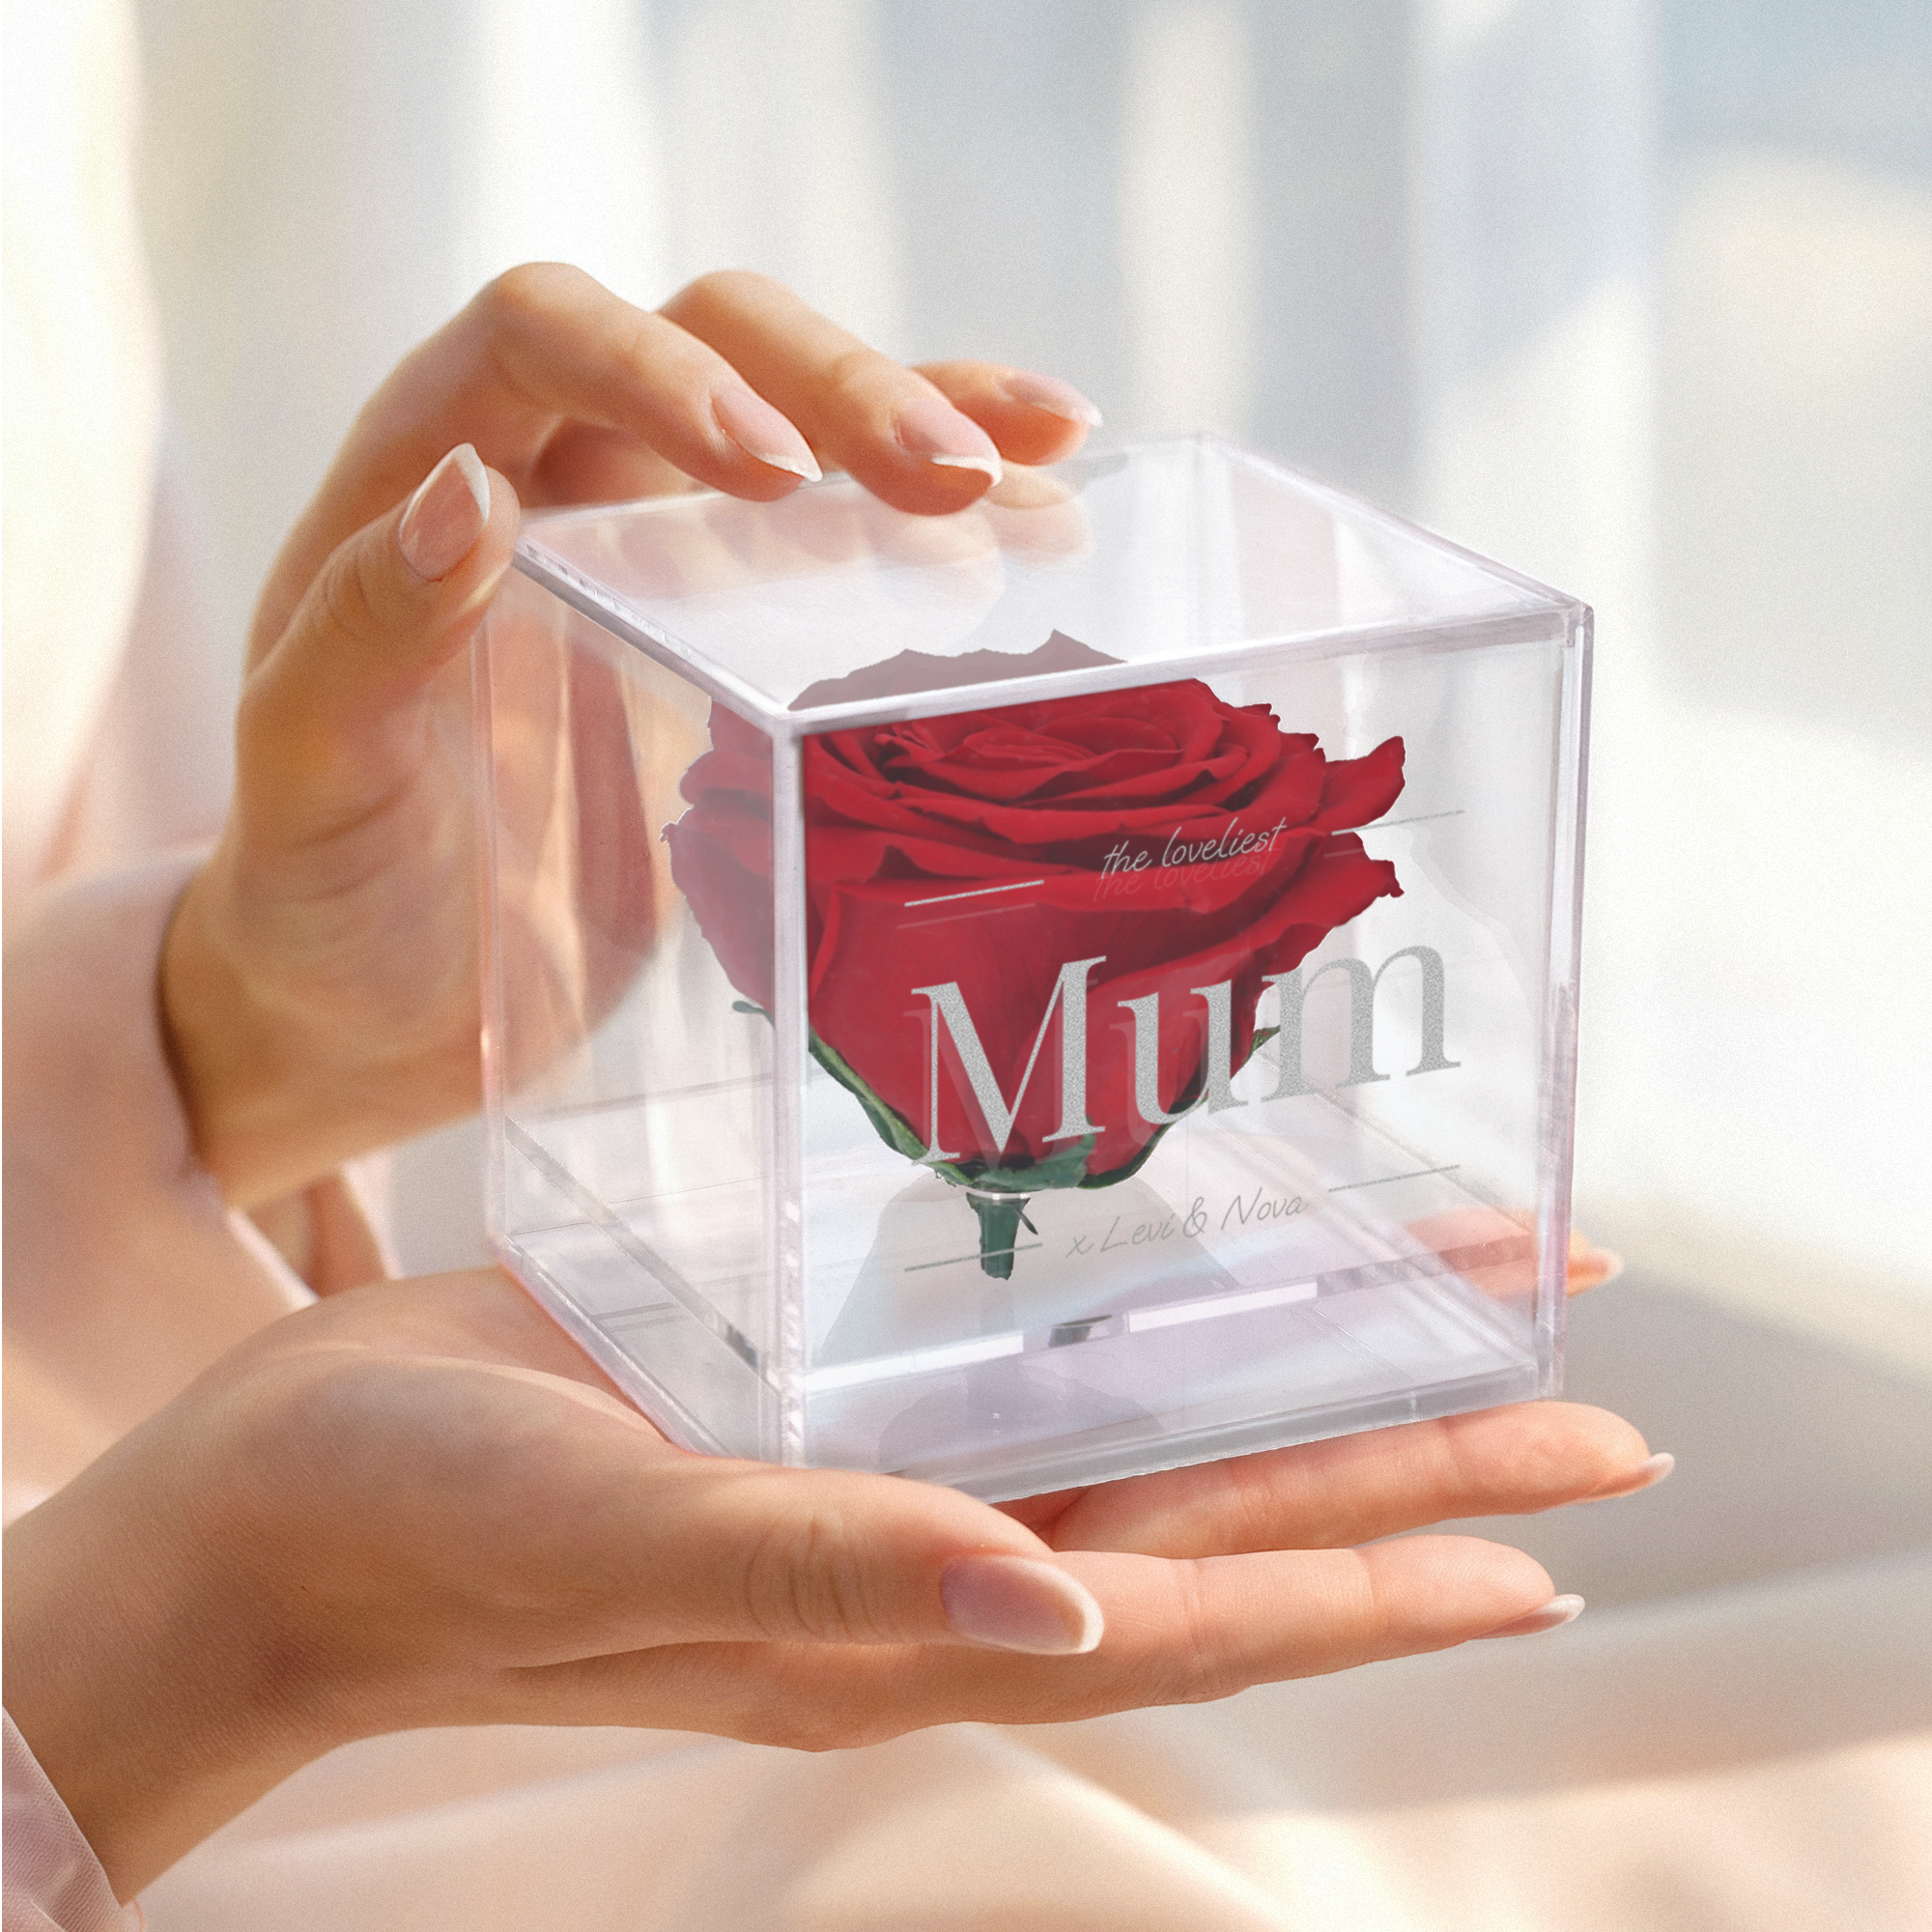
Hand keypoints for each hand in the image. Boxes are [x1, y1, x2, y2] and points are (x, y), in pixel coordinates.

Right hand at [2, 1266, 1655, 1899]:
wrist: (272, 1504)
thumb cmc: (411, 1537)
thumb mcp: (607, 1544)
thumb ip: (827, 1570)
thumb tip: (1055, 1608)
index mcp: (902, 1621)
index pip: (1206, 1613)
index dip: (1387, 1581)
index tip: (1559, 1534)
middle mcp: (927, 1559)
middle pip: (1223, 1521)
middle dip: (1410, 1468)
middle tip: (1585, 1406)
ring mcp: (877, 1478)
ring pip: (1145, 1438)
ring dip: (1296, 1391)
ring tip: (1437, 1327)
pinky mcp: (812, 1394)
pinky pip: (1018, 1366)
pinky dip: (1130, 1329)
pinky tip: (1189, 1283)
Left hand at [160, 267, 1104, 1207]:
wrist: (381, 1008)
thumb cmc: (323, 894)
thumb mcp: (310, 777)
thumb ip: (368, 635)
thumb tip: (471, 488)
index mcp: (424, 473)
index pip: (550, 334)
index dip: (666, 369)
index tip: (775, 474)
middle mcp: (558, 477)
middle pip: (714, 339)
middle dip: (841, 389)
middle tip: (952, 475)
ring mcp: (662, 554)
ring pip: (807, 421)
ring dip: (927, 418)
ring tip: (1047, 460)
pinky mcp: (744, 642)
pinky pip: (850, 542)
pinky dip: (943, 523)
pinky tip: (1045, 522)